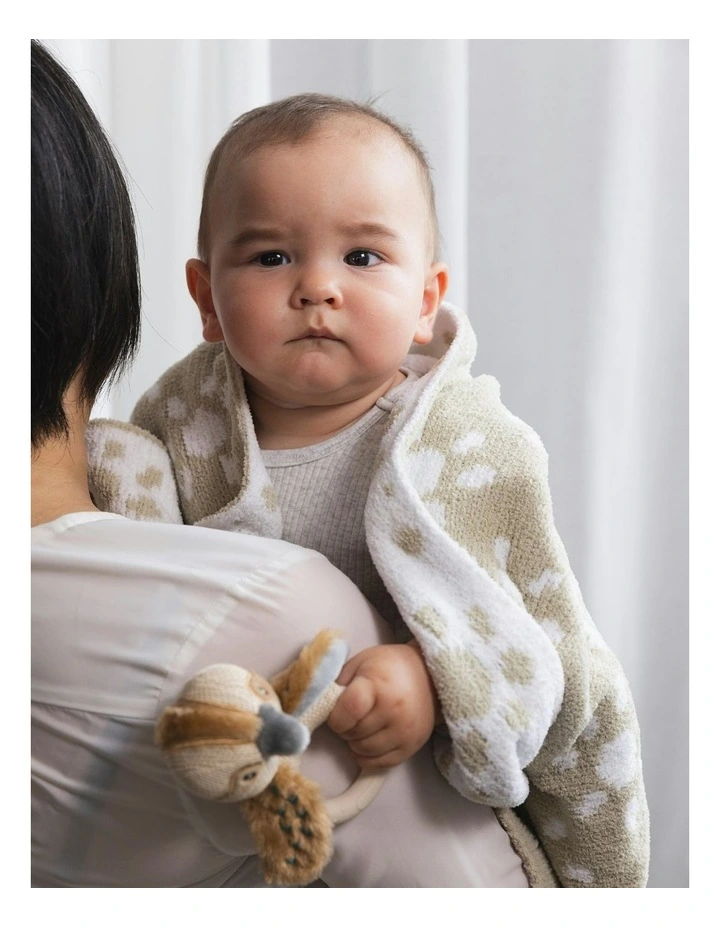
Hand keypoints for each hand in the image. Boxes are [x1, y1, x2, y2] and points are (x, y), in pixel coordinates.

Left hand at [327, 641, 440, 769]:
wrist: (428, 675)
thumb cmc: (388, 666)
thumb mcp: (360, 663)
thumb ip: (338, 683)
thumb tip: (319, 707)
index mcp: (378, 686)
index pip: (347, 712)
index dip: (335, 717)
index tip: (336, 712)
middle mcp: (394, 711)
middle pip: (353, 733)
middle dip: (345, 727)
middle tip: (351, 715)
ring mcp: (404, 732)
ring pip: (363, 751)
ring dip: (355, 742)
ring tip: (361, 725)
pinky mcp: (412, 747)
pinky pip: (378, 764)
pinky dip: (367, 756)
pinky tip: (369, 740)